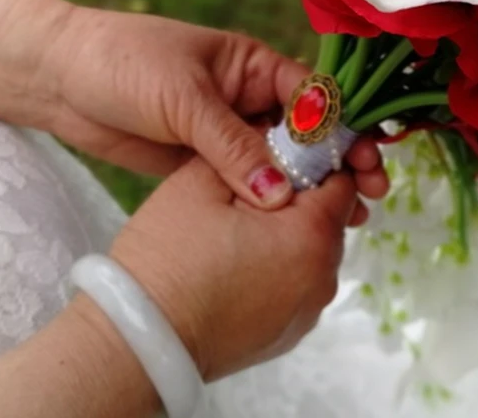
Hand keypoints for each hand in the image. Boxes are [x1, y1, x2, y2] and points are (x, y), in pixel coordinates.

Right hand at [0, 158, 360, 417]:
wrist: (136, 344)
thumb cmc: (168, 257)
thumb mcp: (201, 181)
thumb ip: (250, 149)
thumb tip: (278, 132)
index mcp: (312, 234)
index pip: (341, 179)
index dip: (315, 157)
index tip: (284, 150)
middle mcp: (324, 276)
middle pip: (330, 215)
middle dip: (301, 195)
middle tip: (253, 184)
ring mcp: (309, 310)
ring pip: (314, 248)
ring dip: (290, 230)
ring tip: (241, 224)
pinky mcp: (289, 332)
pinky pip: (299, 281)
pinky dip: (281, 265)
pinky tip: (240, 260)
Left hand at [47, 7, 387, 217]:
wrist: (58, 77)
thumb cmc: (124, 65)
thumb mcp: (185, 98)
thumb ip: (233, 146)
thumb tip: (280, 196)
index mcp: (254, 66)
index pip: (312, 97)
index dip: (345, 127)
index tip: (369, 160)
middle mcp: (249, 99)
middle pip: (306, 134)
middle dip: (340, 161)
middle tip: (372, 194)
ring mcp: (227, 133)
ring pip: (282, 162)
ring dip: (313, 187)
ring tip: (350, 216)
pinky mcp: (204, 163)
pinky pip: (247, 183)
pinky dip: (273, 201)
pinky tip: (295, 222)